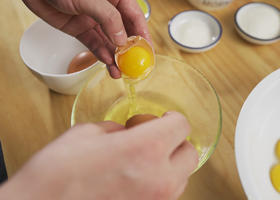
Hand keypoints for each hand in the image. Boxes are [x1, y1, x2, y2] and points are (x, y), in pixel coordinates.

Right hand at [0, 112, 197, 199]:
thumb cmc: (60, 171)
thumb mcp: (91, 133)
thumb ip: (120, 131)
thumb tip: (129, 132)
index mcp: (146, 148)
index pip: (181, 126)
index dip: (173, 118)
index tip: (166, 118)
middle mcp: (158, 178)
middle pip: (189, 154)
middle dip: (176, 142)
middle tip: (159, 136)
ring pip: (182, 177)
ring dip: (171, 163)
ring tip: (148, 158)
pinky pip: (167, 193)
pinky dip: (160, 181)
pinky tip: (139, 176)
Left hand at [22, 0, 150, 77]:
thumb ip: (108, 18)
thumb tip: (122, 39)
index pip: (135, 17)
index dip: (142, 34)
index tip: (147, 50)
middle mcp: (106, 9)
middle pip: (123, 32)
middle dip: (129, 49)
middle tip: (134, 66)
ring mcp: (93, 20)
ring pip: (109, 41)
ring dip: (115, 57)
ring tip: (120, 72)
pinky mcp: (79, 29)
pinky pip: (93, 44)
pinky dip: (100, 54)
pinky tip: (107, 63)